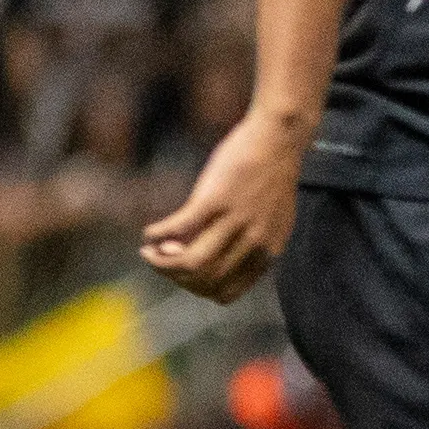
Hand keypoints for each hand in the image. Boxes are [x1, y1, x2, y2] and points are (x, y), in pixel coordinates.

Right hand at [141, 111, 310, 302]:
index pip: (226, 292)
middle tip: (159, 261)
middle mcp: (253, 241)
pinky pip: (179, 227)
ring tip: (149, 252)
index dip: (197, 290)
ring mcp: (235, 220)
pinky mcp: (216, 198)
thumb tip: (219, 258)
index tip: (183, 277)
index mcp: (268, 251)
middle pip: (205, 281)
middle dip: (174, 278)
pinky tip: (150, 232)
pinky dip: (158, 234)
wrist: (280, 137)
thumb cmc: (272, 174)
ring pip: (191, 262)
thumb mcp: (272, 218)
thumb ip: (250, 242)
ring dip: (162, 263)